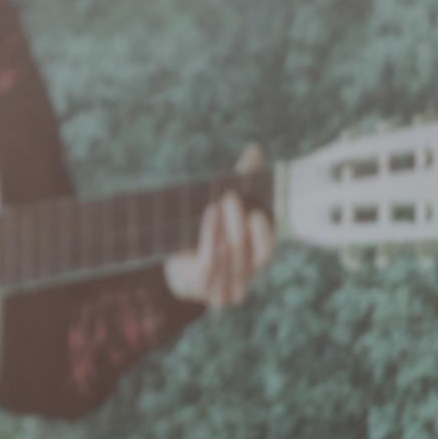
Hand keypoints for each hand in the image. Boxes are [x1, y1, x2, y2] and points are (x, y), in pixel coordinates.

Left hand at [164, 144, 273, 306]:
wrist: (171, 265)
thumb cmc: (203, 233)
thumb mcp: (223, 208)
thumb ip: (241, 181)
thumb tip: (253, 150)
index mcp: (252, 260)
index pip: (266, 250)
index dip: (263, 233)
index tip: (255, 212)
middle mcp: (242, 278)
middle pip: (245, 251)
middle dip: (237, 222)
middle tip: (230, 197)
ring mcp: (222, 288)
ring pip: (228, 256)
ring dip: (222, 228)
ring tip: (215, 204)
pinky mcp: (202, 287)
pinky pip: (209, 262)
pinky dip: (209, 236)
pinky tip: (208, 215)